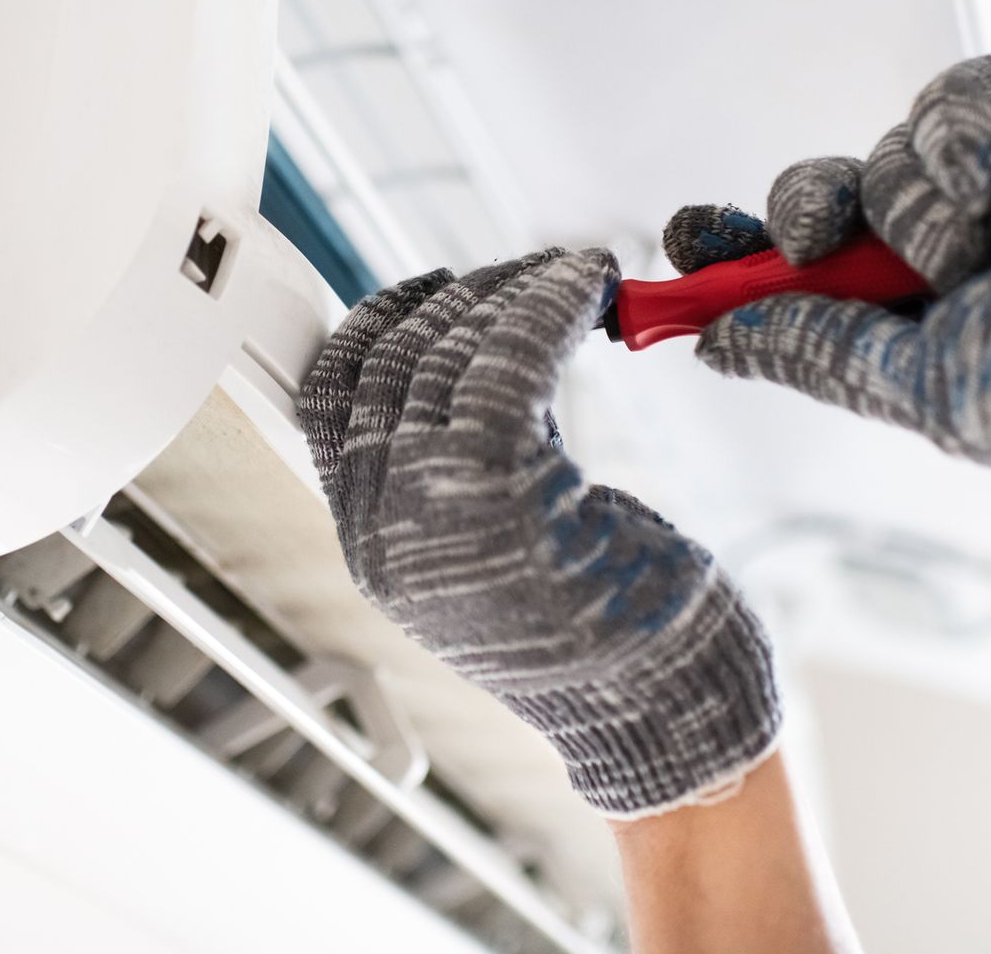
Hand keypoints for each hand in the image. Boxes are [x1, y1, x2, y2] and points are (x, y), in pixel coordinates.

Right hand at [298, 249, 780, 816]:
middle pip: (386, 364)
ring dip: (515, 290)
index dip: (369, 325)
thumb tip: (470, 357)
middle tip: (532, 271)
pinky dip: (550, 306)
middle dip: (460, 296)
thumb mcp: (505, 545)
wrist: (664, 719)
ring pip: (445, 354)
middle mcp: (386, 534)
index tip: (426, 288)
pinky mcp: (505, 497)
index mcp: (374, 548)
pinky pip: (507, 362)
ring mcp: (436, 518)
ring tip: (575, 275)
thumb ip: (465, 465)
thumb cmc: (607, 637)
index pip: (326, 400)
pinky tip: (590, 290)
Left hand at [665, 56, 990, 494]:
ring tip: (972, 251)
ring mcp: (982, 180)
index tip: (679, 249)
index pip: (795, 280)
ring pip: (877, 154)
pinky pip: (947, 98)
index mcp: (907, 322)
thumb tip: (718, 341)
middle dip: (795, 217)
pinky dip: (952, 136)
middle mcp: (934, 250)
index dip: (732, 260)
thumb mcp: (922, 388)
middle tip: (807, 240)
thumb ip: (819, 352)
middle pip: (816, 205)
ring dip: (906, 202)